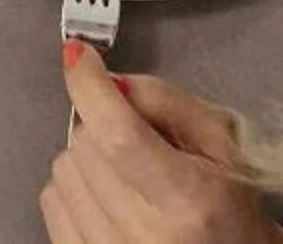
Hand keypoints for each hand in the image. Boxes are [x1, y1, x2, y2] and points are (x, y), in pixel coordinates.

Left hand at [42, 43, 282, 243]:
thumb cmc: (232, 216)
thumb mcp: (224, 147)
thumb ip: (169, 103)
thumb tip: (113, 82)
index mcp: (188, 202)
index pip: (119, 134)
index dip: (91, 88)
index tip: (79, 56)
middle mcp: (144, 234)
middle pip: (88, 143)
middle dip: (104, 123)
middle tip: (139, 139)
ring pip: (64, 168)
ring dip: (89, 157)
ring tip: (128, 175)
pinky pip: (51, 200)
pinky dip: (74, 187)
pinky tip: (108, 197)